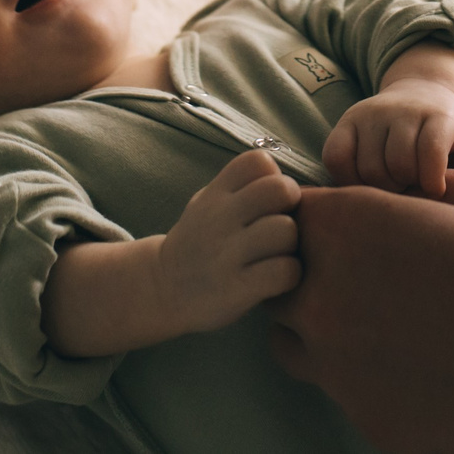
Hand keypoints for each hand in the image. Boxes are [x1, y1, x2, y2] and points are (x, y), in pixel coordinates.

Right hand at [156, 150, 303, 333]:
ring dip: (291, 245)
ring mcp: (225, 254)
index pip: (258, 161)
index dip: (274, 177)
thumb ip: (241, 189)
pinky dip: (289, 274)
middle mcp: (218, 218)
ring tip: (276, 254)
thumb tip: (288, 181)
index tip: (268, 200)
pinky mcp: (236, 289)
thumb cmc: (200, 243)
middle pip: (280, 190)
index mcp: (215, 194)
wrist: (162, 291)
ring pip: (286, 230)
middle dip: (291, 206)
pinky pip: (285, 270)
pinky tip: (276, 278)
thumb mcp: (207, 204)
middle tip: (280, 226)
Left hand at [272, 187, 453, 453]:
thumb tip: (381, 236)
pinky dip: (365, 378)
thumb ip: (396, 226)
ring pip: (291, 341)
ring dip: (322, 329)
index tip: (353, 229)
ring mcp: (338, 364)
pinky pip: (341, 390)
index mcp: (349, 227)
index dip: (324, 220)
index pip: (295, 216)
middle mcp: (327, 294)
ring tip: (383, 327)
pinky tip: (415, 371)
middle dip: (312, 275)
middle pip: (281, 279)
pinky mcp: (366, 419)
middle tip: (368, 279)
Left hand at [324, 75, 453, 196]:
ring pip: (400, 166)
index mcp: (352, 120)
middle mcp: (376, 112)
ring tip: (416, 181)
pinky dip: (432, 180)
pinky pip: (431, 156)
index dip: (351, 181)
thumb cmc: (396, 136)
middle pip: (372, 169)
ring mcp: (408, 111)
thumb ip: (357, 172)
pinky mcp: (440, 117)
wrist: (431, 91)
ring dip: (410, 183)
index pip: (336, 158)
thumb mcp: (367, 144)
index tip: (369, 186)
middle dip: (387, 187)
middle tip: (399, 185)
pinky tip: (435, 187)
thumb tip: (356, 216)